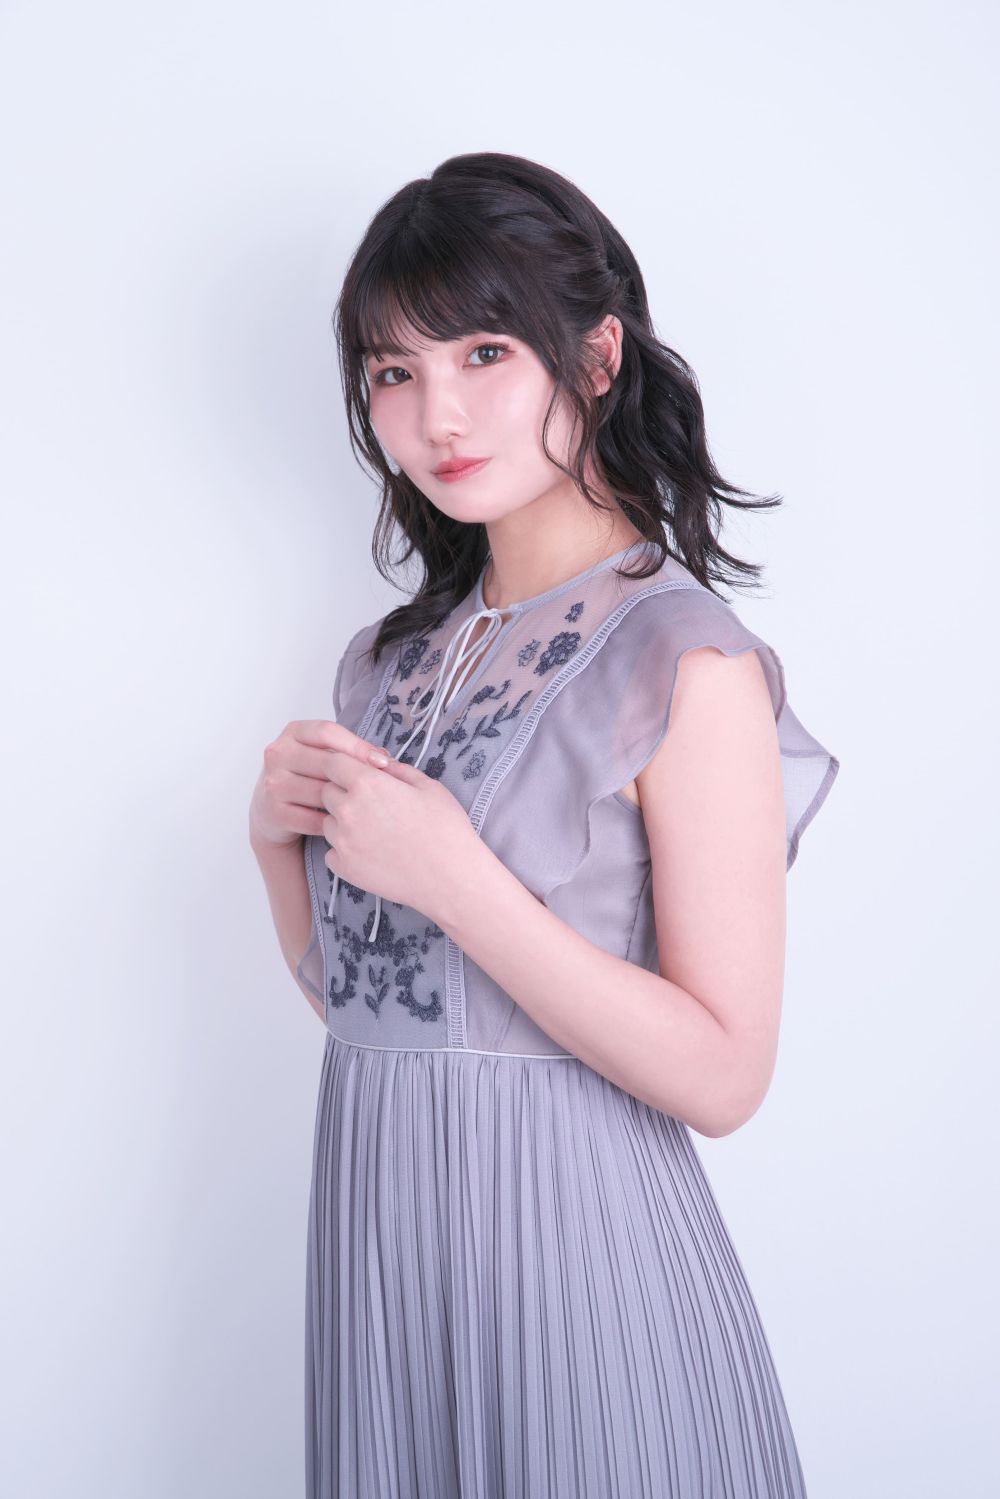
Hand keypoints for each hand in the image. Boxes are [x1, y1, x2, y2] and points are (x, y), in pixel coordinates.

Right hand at [248, 720, 388, 850]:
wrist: (272, 812)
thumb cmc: (308, 778)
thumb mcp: (323, 756)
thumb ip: (349, 752)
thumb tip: (385, 760)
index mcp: (293, 732)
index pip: (327, 731)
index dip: (357, 746)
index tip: (382, 761)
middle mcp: (278, 754)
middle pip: (326, 762)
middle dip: (356, 776)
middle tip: (381, 789)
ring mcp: (273, 783)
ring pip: (321, 792)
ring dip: (346, 802)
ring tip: (364, 808)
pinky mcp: (274, 813)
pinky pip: (315, 819)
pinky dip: (334, 823)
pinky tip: (346, 824)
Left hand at [320, 746, 480, 924]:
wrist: (451, 878)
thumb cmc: (446, 829)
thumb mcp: (429, 786)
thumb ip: (397, 770)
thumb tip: (379, 764)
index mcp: (367, 784)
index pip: (332, 763)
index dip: (345, 766)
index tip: (358, 775)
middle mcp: (348, 810)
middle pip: (327, 792)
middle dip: (343, 793)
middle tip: (371, 805)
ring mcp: (343, 842)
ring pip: (328, 823)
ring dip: (343, 823)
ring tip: (375, 832)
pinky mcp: (344, 868)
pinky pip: (332, 852)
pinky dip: (345, 851)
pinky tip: (371, 852)